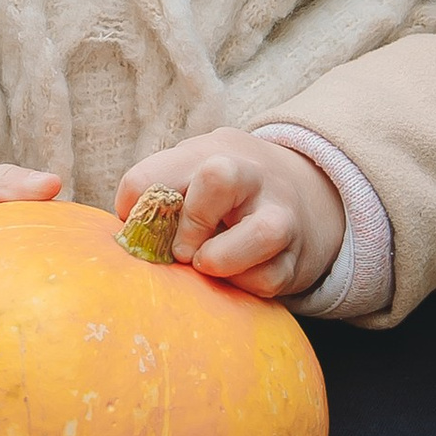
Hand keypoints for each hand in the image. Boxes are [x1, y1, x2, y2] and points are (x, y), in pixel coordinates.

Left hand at [115, 132, 342, 303]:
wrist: (308, 194)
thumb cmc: (227, 192)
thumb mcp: (194, 174)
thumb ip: (158, 197)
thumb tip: (128, 235)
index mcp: (211, 151)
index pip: (153, 175)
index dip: (134, 209)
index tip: (139, 228)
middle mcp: (250, 175)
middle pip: (218, 177)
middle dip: (191, 220)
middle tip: (180, 250)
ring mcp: (280, 214)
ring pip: (263, 232)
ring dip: (222, 258)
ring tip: (206, 264)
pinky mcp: (294, 257)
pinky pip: (268, 278)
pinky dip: (244, 284)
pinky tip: (233, 275)